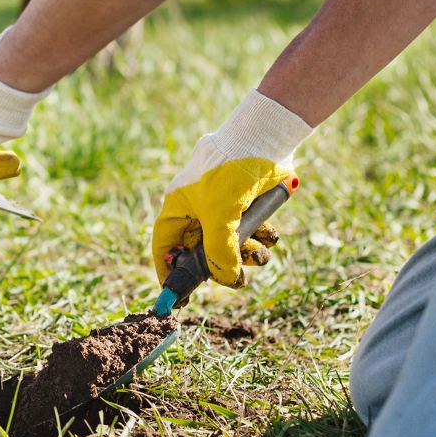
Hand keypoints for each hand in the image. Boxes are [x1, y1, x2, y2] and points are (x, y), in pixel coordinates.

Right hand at [152, 91, 311, 287]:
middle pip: (201, 250)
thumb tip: (228, 280)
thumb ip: (219, 254)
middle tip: (235, 277)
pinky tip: (270, 233)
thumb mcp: (220, 218)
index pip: (165, 246)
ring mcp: (223, 206)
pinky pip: (251, 232)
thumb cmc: (230, 173)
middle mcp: (197, 209)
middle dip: (220, 264)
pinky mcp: (246, 204)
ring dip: (247, 253)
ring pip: (230, 244)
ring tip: (260, 251)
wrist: (264, 139)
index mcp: (178, 207)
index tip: (180, 297)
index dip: (169, 272)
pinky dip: (261, 237)